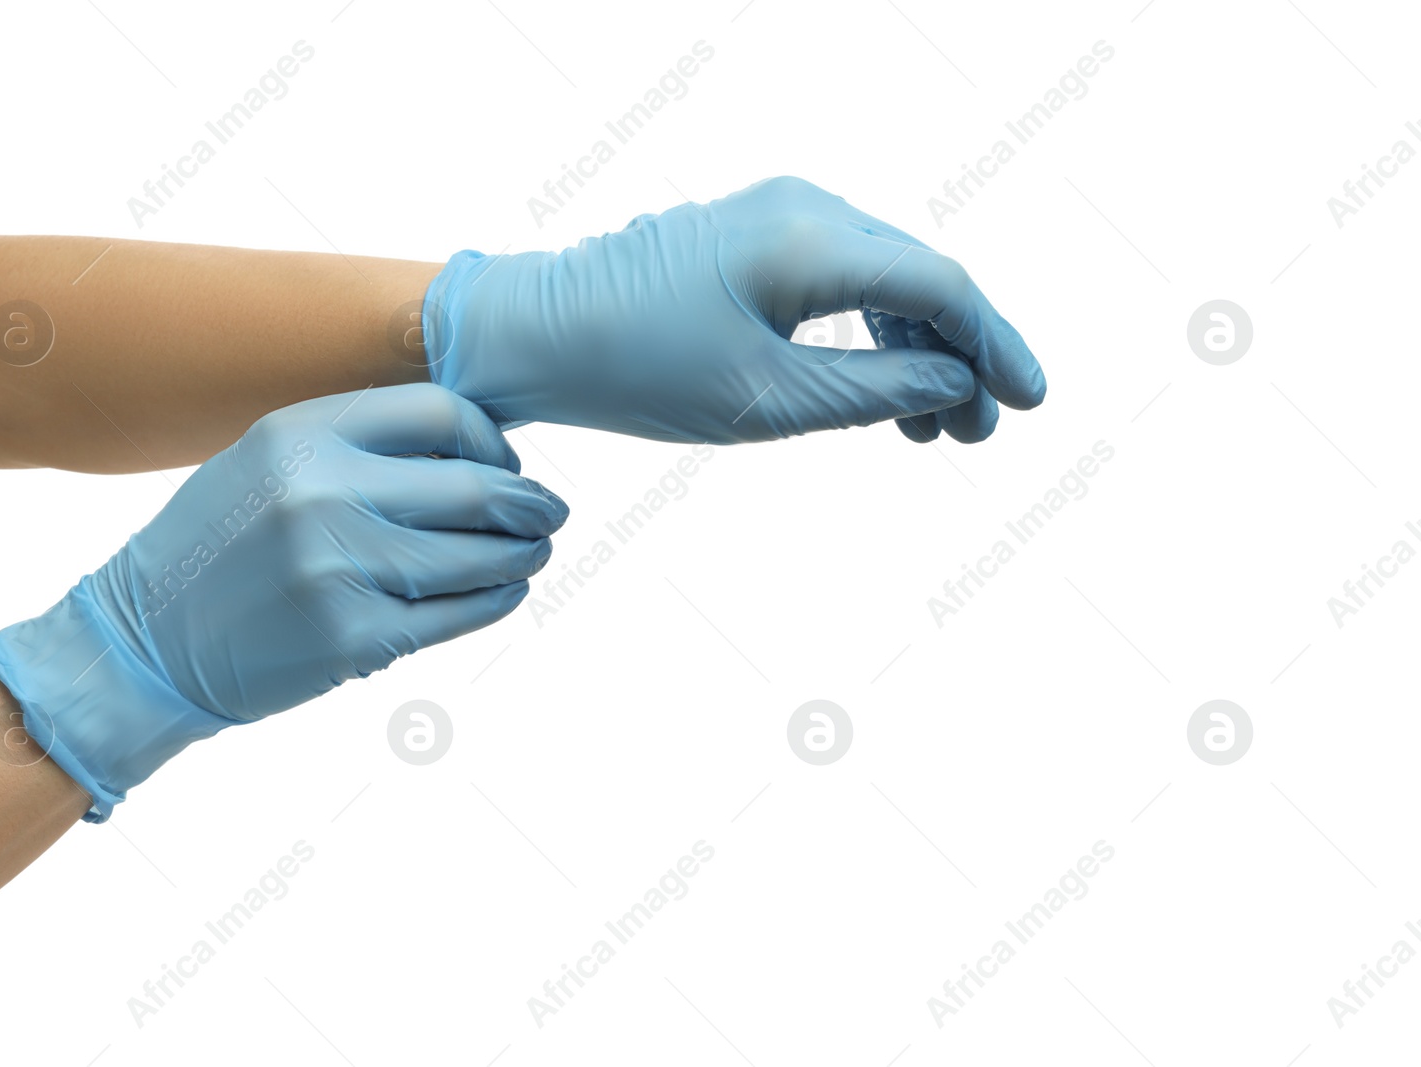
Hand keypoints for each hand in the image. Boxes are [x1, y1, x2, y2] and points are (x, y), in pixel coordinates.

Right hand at [0, 383, 567, 819]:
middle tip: (549, 513)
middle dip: (529, 502)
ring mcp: (342, 569)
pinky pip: (458, 613)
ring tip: (534, 552)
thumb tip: (475, 448)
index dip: (491, 439)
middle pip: (476, 486)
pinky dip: (496, 600)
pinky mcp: (355, 638)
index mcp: (303, 433)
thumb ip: (357, 446)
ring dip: (523, 554)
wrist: (146, 643)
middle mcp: (324, 493)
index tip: (504, 462)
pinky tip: (503, 591)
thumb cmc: (219, 548)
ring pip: (480, 554)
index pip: (442, 414)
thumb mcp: (267, 462)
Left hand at [422, 175, 1044, 444]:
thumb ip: (876, 392)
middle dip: (957, 358)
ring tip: (930, 431)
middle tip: (976, 434)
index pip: (938, 285)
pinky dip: (866, 334)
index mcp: (811, 239)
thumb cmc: (639, 368)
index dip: (993, 346)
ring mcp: (776, 215)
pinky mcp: (752, 237)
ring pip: (880, 279)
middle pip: (917, 277)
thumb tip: (956, 383)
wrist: (537, 335)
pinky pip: (837, 277)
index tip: (1028, 403)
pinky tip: (879, 390)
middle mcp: (803, 207)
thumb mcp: (770, 400)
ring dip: (912, 352)